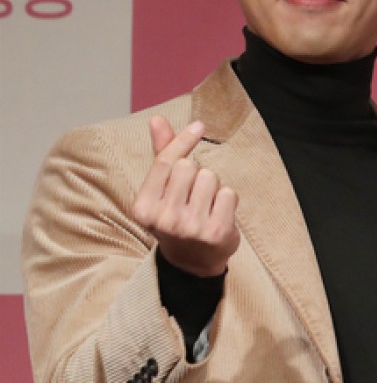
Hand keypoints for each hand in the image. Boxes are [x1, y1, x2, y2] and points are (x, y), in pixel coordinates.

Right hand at [133, 116, 239, 277]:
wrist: (193, 262)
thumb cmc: (176, 218)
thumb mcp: (162, 190)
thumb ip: (161, 154)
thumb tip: (156, 119)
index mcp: (143, 207)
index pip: (165, 161)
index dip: (183, 140)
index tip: (199, 126)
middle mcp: (164, 218)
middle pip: (189, 167)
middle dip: (196, 174)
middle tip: (193, 195)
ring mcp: (190, 227)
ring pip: (210, 178)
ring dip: (213, 187)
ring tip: (206, 205)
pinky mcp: (215, 232)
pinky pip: (228, 194)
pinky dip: (227, 200)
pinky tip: (219, 215)